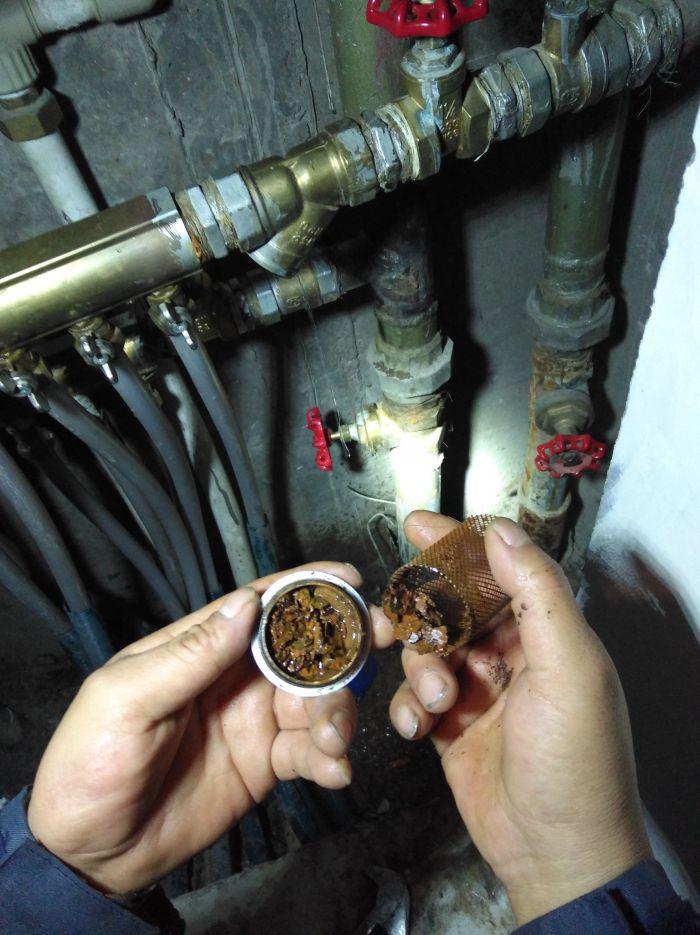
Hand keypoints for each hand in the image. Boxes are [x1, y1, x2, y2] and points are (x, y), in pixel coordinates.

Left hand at [27, 562, 393, 895]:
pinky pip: (312, 751)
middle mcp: (233, 676)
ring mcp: (253, 719)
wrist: (91, 854)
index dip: (305, 586)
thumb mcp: (126, 701)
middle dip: (343, 642)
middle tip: (379, 642)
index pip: (258, 604)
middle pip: (302, 647)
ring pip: (317, 698)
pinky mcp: (265, 764)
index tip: (348, 579)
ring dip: (338, 711)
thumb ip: (189, 655)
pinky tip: (333, 771)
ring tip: (332, 739)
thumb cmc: (90, 766)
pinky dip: (332, 758)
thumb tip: (246, 605)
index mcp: (197, 647)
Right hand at [388, 512, 651, 923]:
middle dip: (421, 612)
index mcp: (545, 629)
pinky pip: (414, 695)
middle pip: (450, 605)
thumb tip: (500, 531)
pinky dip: (409, 706)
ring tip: (437, 701)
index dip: (457, 542)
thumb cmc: (575, 761)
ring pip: (425, 649)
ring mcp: (477, 689)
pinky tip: (420, 727)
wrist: (555, 852)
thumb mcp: (568, 667)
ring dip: (420, 670)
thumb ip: (537, 592)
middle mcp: (510, 652)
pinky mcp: (449, 724)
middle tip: (391, 620)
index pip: (497, 567)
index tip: (417, 524)